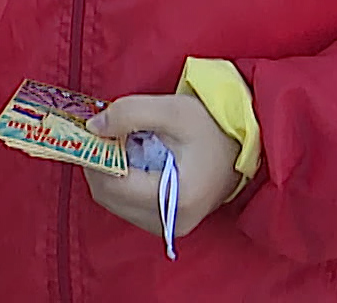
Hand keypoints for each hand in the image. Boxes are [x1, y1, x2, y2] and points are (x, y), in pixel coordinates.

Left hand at [83, 94, 242, 241]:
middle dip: (99, 165)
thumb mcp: (172, 110)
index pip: (113, 185)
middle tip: (105, 136)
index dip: (95, 158)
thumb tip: (93, 128)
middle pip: (110, 198)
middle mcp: (173, 221)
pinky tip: (132, 160)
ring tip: (122, 145)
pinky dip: (121, 183)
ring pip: (115, 204)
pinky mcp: (169, 223)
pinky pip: (128, 206)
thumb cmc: (212, 125)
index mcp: (177, 197)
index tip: (94, 132)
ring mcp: (171, 226)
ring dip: (109, 174)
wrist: (244, 143)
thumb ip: (128, 113)